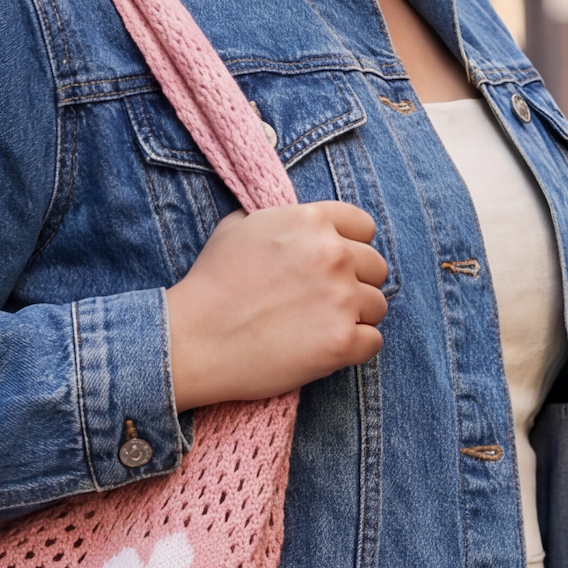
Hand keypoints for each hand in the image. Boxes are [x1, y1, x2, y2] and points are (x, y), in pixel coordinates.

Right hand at [164, 202, 387, 410]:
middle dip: (355, 283)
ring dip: (355, 317)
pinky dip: (354, 348)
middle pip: (376, 267)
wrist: (191, 340)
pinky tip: (325, 349)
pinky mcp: (341, 343)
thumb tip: (293, 221)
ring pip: (377, 306)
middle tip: (322, 302)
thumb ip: (277, 219)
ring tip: (319, 327)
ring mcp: (340, 300)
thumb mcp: (236, 227)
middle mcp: (333, 255)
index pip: (364, 228)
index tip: (332, 267)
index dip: (350, 248)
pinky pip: (373, 342)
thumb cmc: (209, 285)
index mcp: (312, 221)